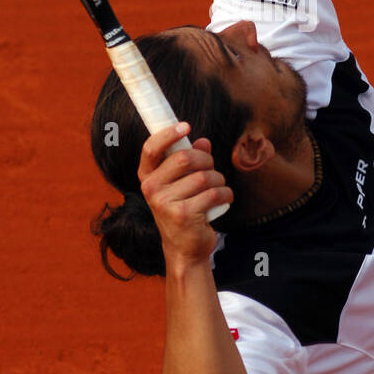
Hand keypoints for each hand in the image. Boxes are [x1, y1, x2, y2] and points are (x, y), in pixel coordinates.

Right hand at [138, 123, 232, 265]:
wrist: (185, 247)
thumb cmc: (184, 208)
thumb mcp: (182, 182)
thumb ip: (190, 160)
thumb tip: (204, 142)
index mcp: (147, 176)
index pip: (151, 148)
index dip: (168, 134)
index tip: (186, 126)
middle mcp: (150, 189)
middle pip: (185, 158)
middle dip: (207, 161)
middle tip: (212, 170)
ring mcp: (164, 203)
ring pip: (204, 177)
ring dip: (219, 180)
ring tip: (218, 189)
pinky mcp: (182, 215)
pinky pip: (214, 193)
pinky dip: (225, 194)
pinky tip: (223, 200)